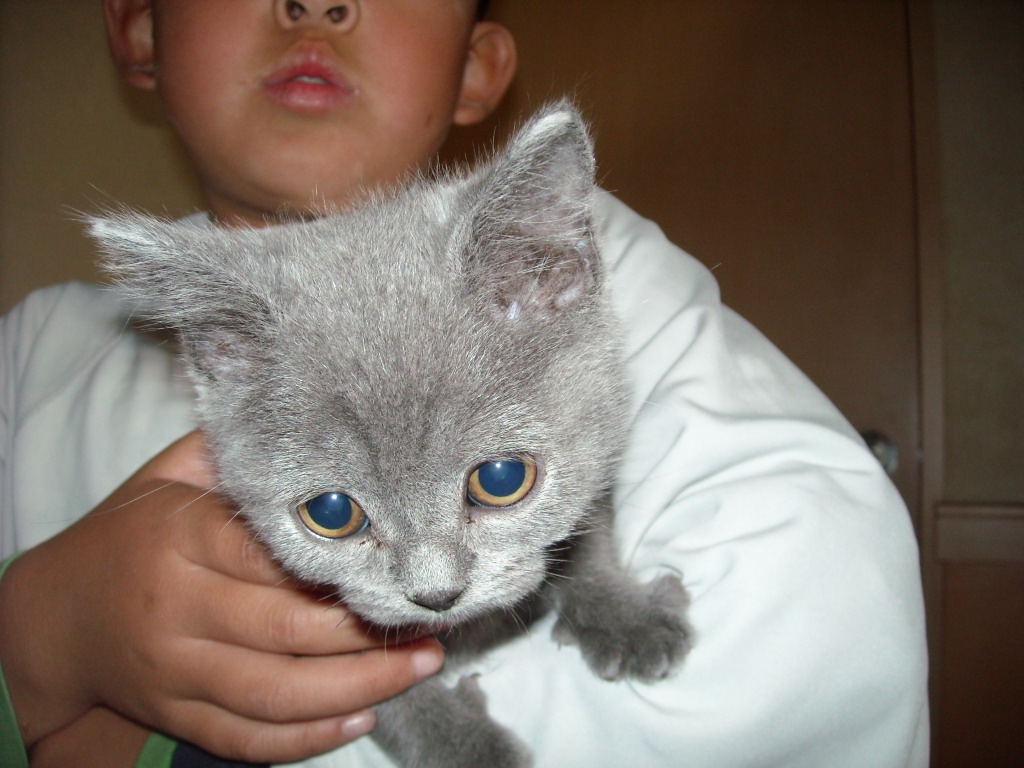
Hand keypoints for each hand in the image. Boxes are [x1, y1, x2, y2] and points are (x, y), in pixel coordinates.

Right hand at [0, 431, 443, 762]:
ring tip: (419, 666)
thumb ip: (232, 456)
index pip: (271, 553)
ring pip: (278, 693)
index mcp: (181, 538)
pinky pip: (248, 737)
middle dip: (369, 631)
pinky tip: (361, 715)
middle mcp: (177, 608)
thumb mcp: (168, 478)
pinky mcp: (177, 713)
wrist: (52, 617)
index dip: (342, 561)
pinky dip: (307, 736)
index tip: (398, 559)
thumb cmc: (130, 534)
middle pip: (289, 630)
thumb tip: (312, 425)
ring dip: (360, 687)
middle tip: (428, 621)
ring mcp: (175, 670)